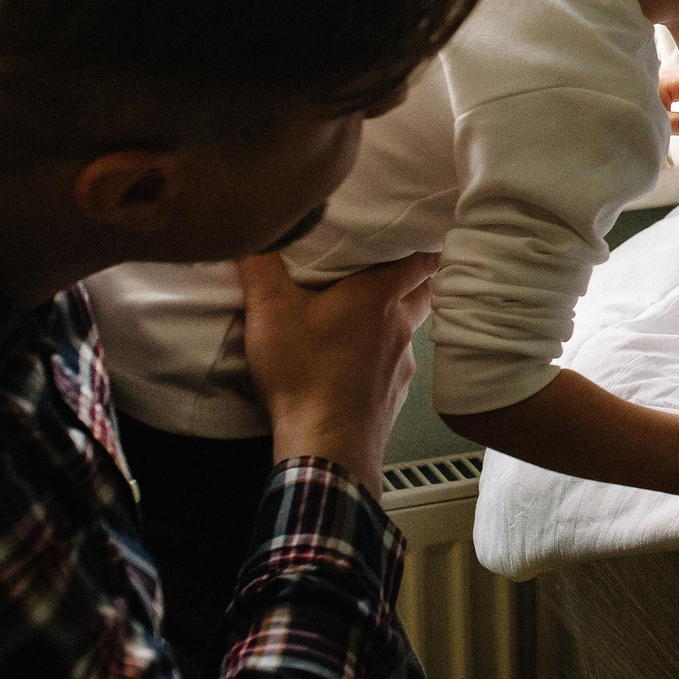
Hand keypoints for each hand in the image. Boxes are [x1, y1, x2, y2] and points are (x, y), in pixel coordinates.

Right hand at [238, 250, 437, 498]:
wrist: (325, 447)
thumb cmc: (304, 374)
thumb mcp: (270, 311)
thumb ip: (261, 264)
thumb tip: (256, 230)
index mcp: (378, 298)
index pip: (422, 261)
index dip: (422, 245)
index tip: (417, 234)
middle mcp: (400, 328)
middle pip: (421, 294)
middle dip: (411, 281)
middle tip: (389, 270)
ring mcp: (401, 365)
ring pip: (408, 331)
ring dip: (393, 321)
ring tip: (364, 317)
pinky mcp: (394, 395)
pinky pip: (394, 366)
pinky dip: (381, 359)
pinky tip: (355, 365)